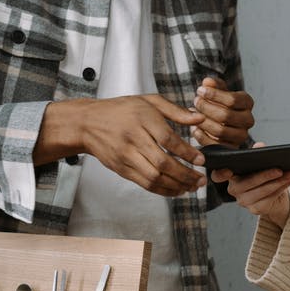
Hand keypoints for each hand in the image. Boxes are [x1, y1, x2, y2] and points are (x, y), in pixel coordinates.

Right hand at [36, 95, 206, 196]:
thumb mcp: (149, 101)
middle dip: (185, 174)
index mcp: (142, 119)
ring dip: (176, 185)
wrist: (88, 123)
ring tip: (192, 187)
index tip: (201, 160)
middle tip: (201, 179)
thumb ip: (175, 110)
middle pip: (162, 162)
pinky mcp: (121, 169)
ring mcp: (125, 156)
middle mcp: (133, 139)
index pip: (168, 139)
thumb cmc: (122, 109)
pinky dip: (162, 190)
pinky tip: (176, 190)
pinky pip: (144, 183)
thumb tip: (199, 119)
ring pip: (154, 177)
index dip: (186, 152)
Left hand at [189, 77, 254, 146]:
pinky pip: (214, 144)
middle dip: (206, 108)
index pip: (232, 100)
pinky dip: (201, 136)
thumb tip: (207, 82)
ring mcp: (241, 136)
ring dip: (202, 121)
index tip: (199, 90)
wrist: (222, 121)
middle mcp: (248, 120)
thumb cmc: (220, 103)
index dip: (214, 95)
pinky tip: (193, 128)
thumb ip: (214, 85)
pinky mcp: (231, 148)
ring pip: (220, 130)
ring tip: (192, 113)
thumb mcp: (218, 91)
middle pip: (225, 115)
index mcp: (247, 103)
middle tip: (195, 101)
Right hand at [210, 143, 289, 226]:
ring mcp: (243, 201)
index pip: (218, 176)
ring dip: (278, 182)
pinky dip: (281, 188)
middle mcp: (233, 189)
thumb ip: (257, 153)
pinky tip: (288, 181)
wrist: (272, 195)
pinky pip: (269, 198)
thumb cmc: (262, 175)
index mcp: (231, 175)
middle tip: (279, 169)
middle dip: (265, 175)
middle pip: (247, 183)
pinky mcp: (255, 209)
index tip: (228, 170)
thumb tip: (260, 146)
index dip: (220, 174)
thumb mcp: (259, 163)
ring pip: (261, 191)